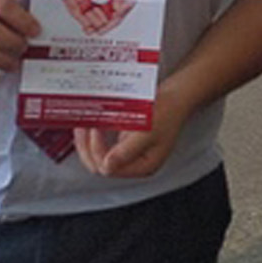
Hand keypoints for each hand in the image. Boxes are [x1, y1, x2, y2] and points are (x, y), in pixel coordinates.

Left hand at [74, 84, 188, 178]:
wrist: (178, 94)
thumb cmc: (168, 111)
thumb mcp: (149, 132)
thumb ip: (127, 151)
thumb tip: (107, 166)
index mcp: (143, 166)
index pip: (109, 168)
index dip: (98, 150)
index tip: (96, 128)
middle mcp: (134, 162)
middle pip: (100, 165)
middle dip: (88, 147)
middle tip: (85, 127)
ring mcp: (128, 151)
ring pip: (98, 155)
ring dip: (87, 141)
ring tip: (83, 124)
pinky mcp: (124, 140)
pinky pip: (103, 143)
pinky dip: (94, 134)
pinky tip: (90, 123)